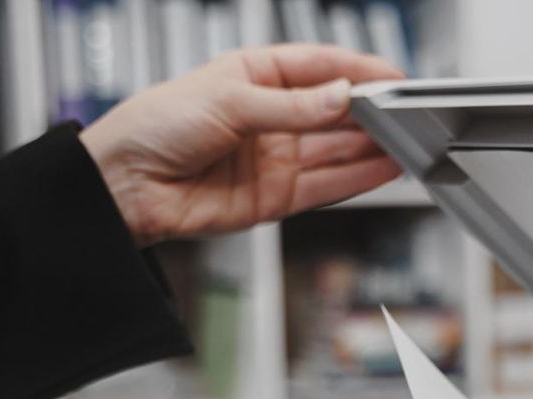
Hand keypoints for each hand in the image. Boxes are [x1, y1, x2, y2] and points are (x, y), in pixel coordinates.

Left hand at [80, 44, 404, 244]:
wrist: (125, 185)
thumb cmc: (154, 125)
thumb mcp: (228, 100)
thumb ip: (290, 106)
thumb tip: (340, 98)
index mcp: (255, 75)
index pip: (319, 67)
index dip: (357, 70)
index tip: (392, 76)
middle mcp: (269, 117)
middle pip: (333, 112)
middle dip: (370, 112)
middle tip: (406, 112)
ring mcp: (274, 159)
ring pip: (335, 151)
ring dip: (371, 147)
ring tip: (407, 141)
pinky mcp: (274, 198)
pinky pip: (325, 186)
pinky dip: (356, 178)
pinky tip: (383, 168)